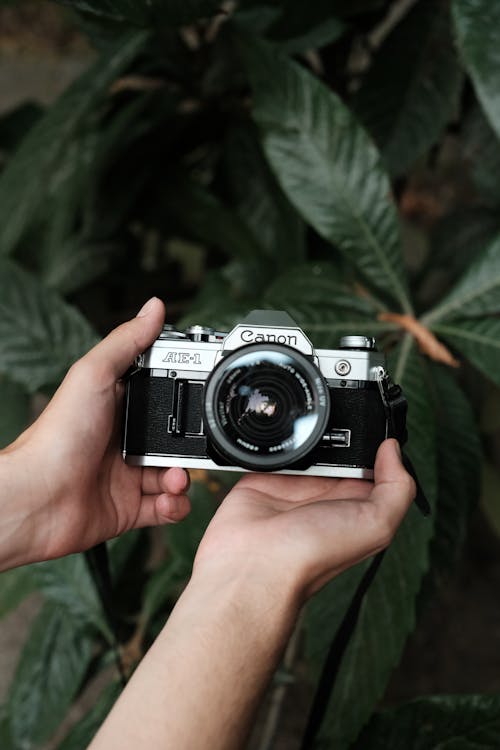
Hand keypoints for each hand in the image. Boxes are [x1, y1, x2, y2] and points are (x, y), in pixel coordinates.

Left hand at [0, 298, 190, 569]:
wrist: (37, 499)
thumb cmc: (56, 437)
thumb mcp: (94, 375)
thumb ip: (127, 342)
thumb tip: (154, 307)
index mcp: (117, 406)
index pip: (162, 395)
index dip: (186, 395)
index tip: (205, 395)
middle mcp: (124, 440)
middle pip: (176, 439)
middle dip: (192, 445)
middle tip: (193, 449)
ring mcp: (127, 474)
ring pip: (175, 474)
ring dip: (184, 478)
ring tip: (175, 479)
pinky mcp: (129, 507)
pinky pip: (166, 507)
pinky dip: (175, 506)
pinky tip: (168, 500)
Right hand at [194, 439, 415, 602]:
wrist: (254, 563)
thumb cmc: (312, 555)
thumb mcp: (375, 525)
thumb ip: (396, 488)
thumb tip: (393, 448)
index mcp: (356, 504)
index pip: (376, 465)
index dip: (379, 444)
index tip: (380, 422)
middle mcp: (327, 493)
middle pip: (341, 449)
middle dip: (341, 431)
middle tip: (340, 413)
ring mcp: (295, 484)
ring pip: (308, 443)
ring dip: (308, 430)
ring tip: (309, 417)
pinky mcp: (266, 476)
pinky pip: (275, 447)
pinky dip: (277, 436)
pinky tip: (281, 428)